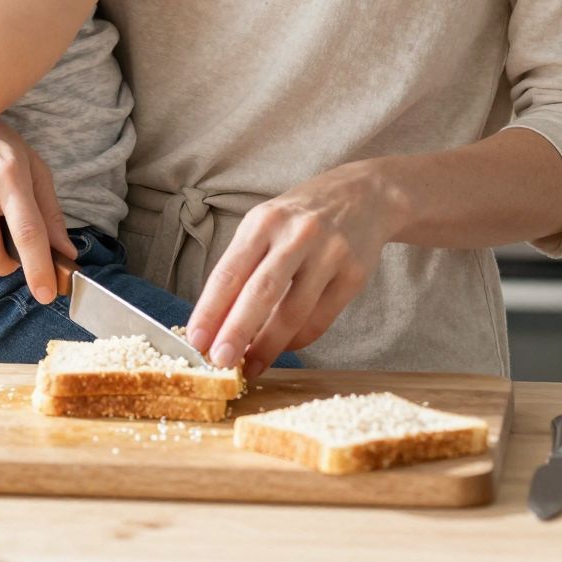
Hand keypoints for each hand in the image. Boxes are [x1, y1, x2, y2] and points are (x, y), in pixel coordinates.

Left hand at [185, 161, 407, 377]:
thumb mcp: (266, 226)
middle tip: (220, 361)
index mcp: (264, 221)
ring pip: (293, 312)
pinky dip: (298, 340)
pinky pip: (320, 319)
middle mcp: (297, 235)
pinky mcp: (354, 274)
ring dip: (268, 346)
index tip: (197, 340)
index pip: (229, 271)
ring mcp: (329, 254)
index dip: (210, 310)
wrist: (365, 194)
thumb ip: (244, 267)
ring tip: (251, 366)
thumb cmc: (302, 217)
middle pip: (261, 291)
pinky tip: (284, 347)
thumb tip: (217, 323)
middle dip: (237, 331)